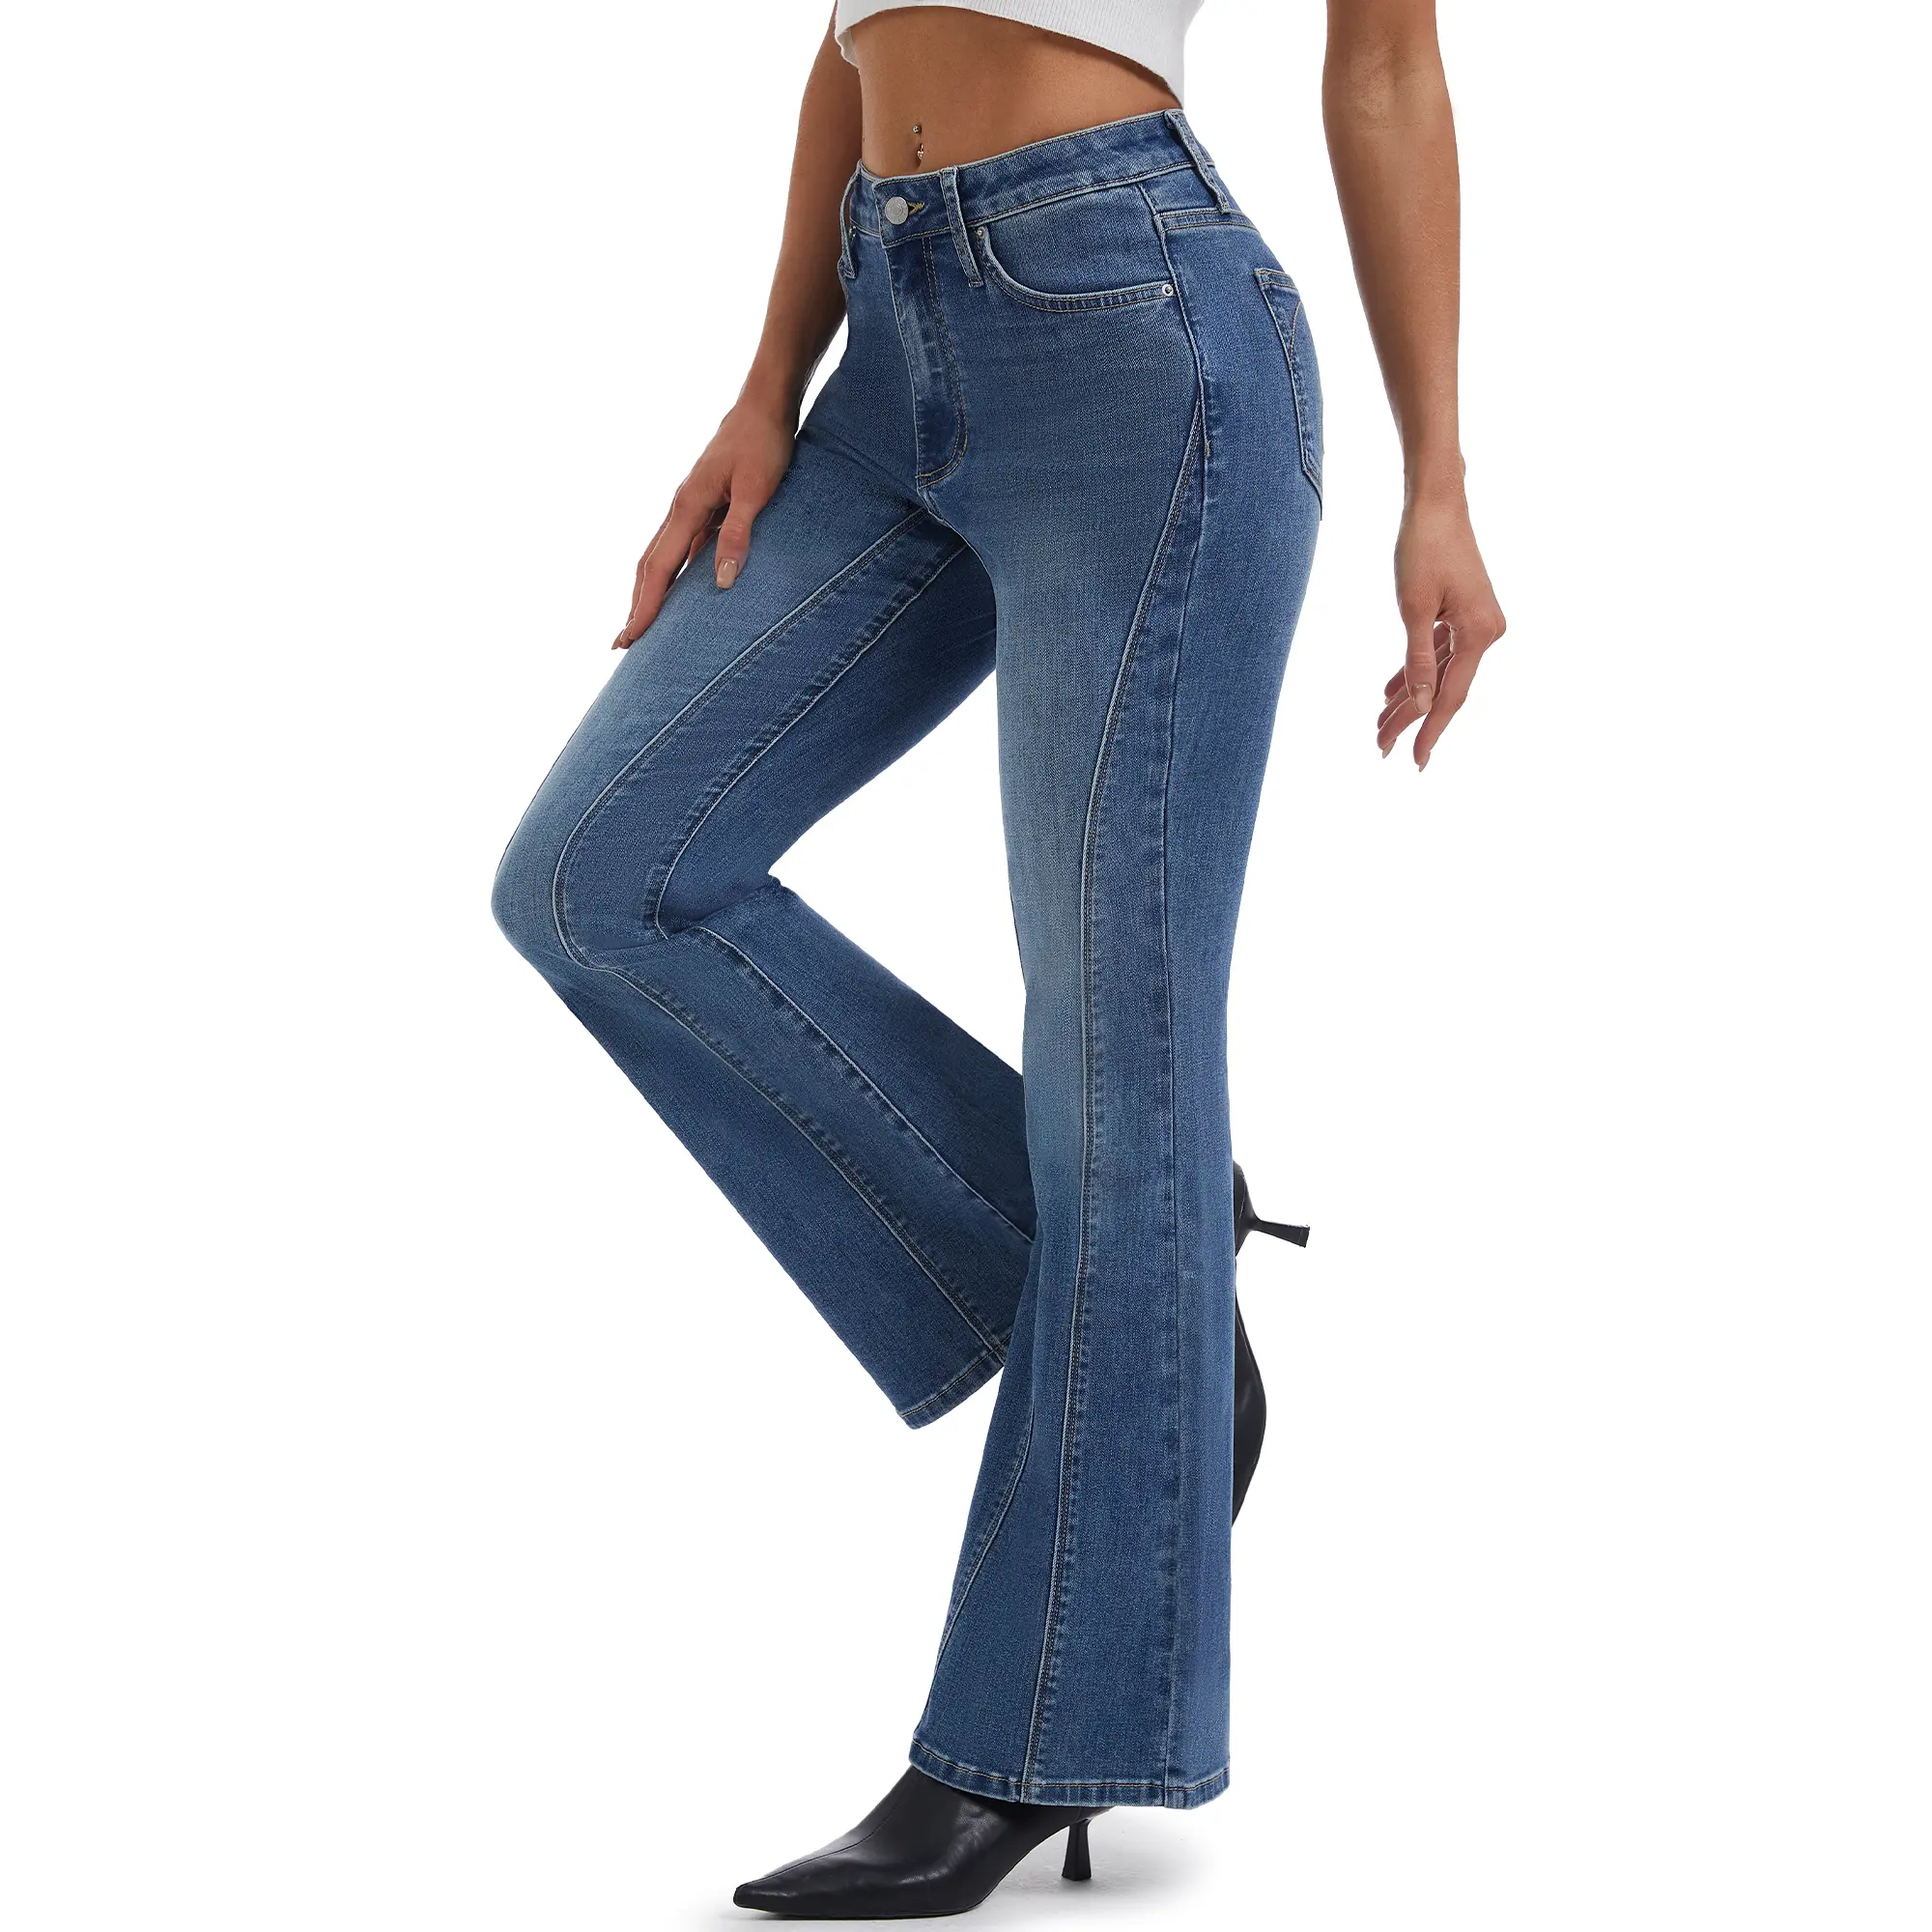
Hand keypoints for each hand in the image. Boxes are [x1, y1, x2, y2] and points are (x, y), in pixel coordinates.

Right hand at [612, 396, 797, 647]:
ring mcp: (689, 506)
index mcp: (687, 507)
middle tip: (622, 643)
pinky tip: (678, 592)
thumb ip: (738, 534)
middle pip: (648, 566)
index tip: (629, 638)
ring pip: (660, 557)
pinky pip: (680, 548)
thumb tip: (722, 582)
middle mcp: (680, 508)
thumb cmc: (764, 444)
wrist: (765, 405)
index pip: (658, 569)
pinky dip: (672, 574)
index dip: (643, 607)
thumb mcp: (757, 491)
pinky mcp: (704, 504)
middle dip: (635, 605)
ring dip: (649, 592)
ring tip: (641, 623)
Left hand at [1378, 488, 1506, 767]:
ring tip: (1379, 725)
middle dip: (1411, 718)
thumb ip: (1418, 659)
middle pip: (1445, 686)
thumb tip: (1421, 704)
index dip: (1430, 730)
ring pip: (1440, 671)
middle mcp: (1487, 631)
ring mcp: (1477, 622)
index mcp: (1479, 633)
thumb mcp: (1413, 608)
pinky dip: (1416, 670)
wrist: (1436, 501)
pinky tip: (1391, 692)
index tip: (1413, 760)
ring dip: (1410, 697)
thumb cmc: (1422, 548)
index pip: (1450, 695)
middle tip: (1380, 747)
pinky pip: (1440, 652)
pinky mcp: (1465, 612)